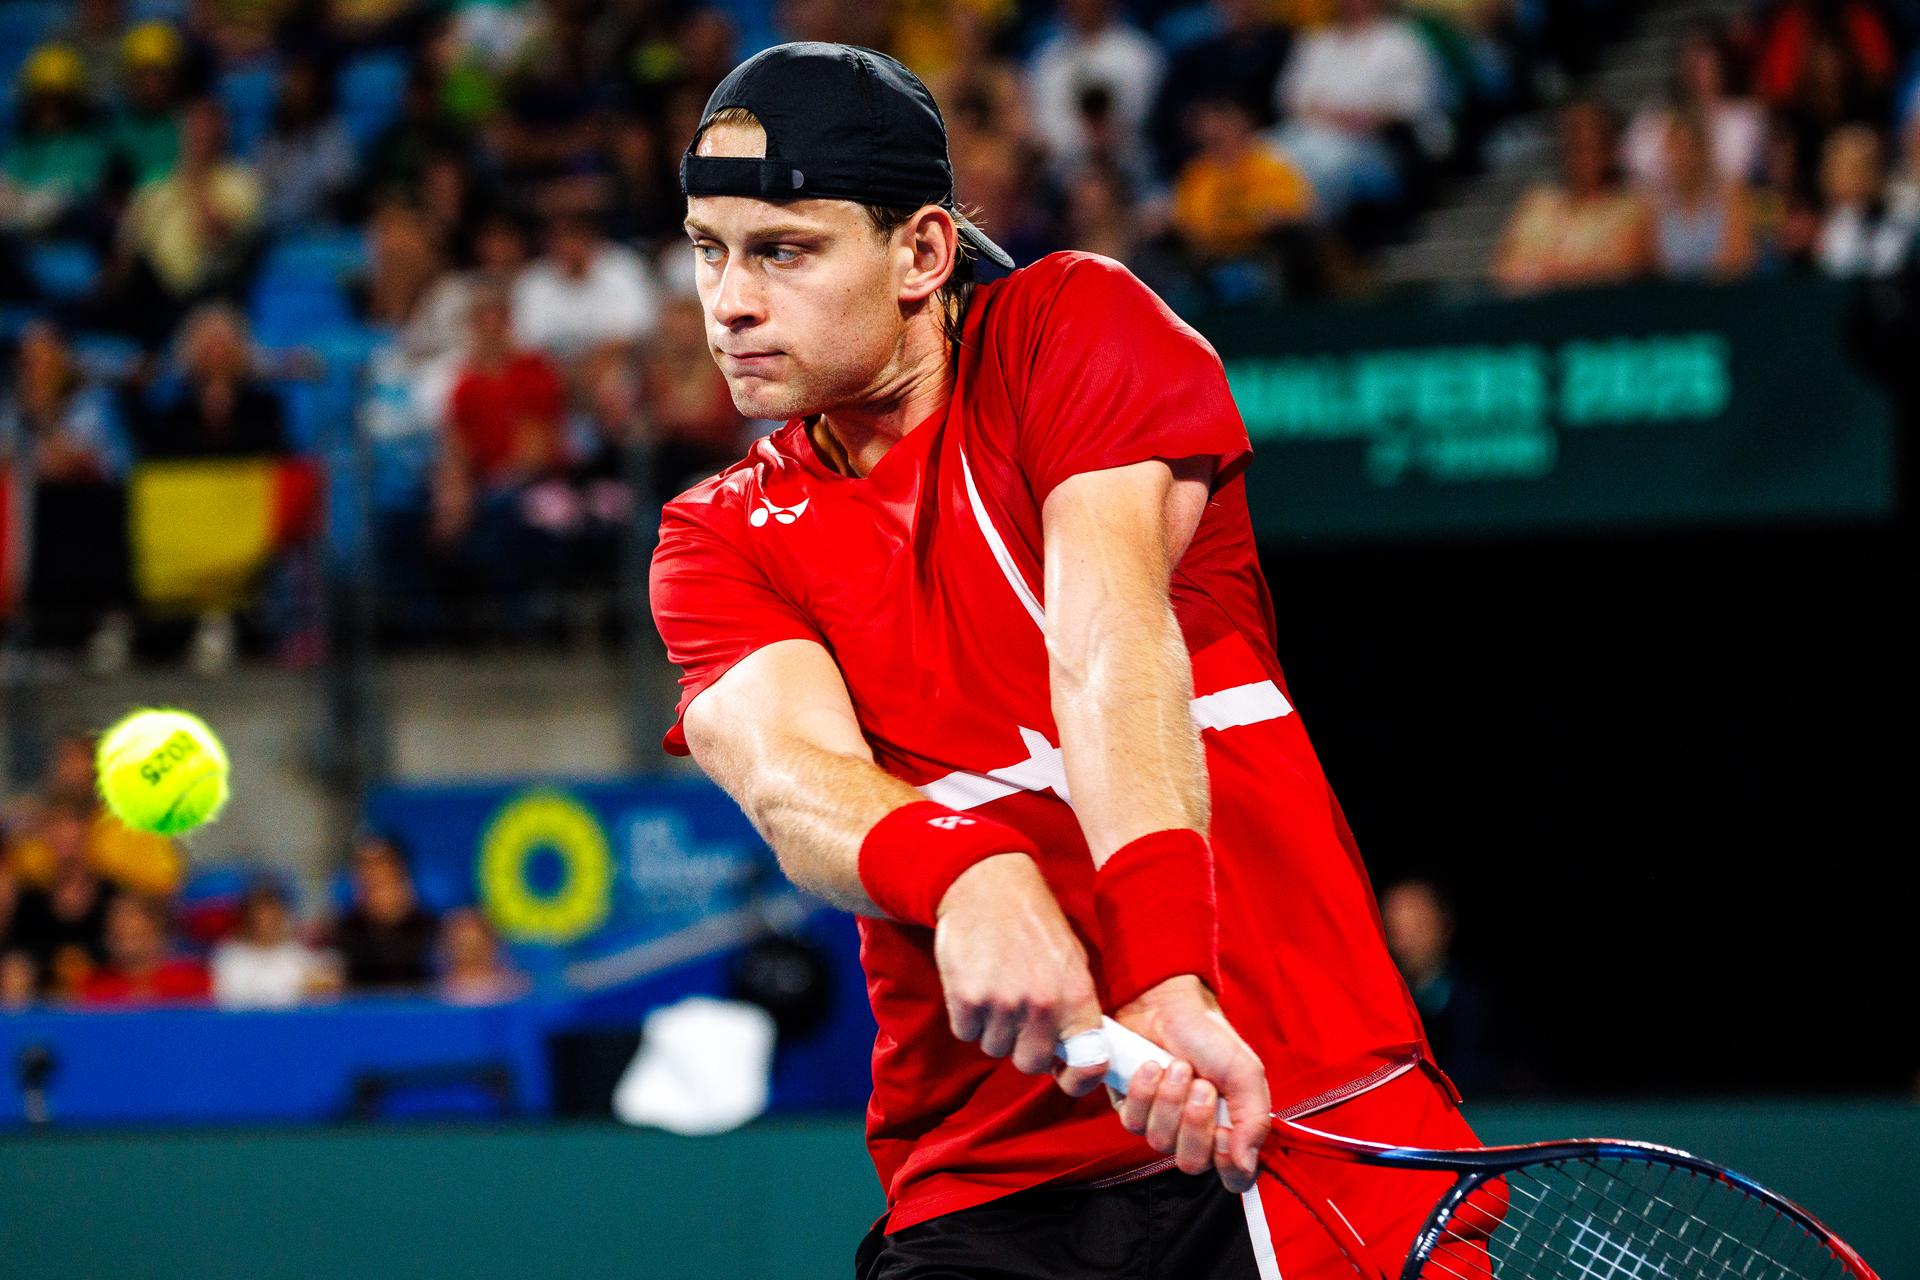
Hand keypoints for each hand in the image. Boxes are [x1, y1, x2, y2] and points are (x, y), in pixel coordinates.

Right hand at [934, 853, 1105, 1087]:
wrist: (988, 885)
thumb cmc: (1034, 925)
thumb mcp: (1073, 962)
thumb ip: (1075, 1010)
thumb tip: (1076, 1056)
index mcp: (1077, 996)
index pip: (1089, 1063)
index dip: (1077, 1077)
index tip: (1063, 1070)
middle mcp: (1043, 1004)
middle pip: (1030, 1064)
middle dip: (1022, 1047)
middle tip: (1018, 1016)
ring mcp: (1003, 1003)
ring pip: (994, 1049)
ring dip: (993, 1028)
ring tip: (996, 988)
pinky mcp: (966, 997)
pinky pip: (966, 1033)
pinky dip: (968, 1017)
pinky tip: (976, 984)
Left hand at [1112, 975, 1269, 1192]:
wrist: (1167, 1005)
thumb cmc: (1209, 1038)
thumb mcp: (1245, 1073)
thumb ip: (1254, 1120)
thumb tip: (1246, 1165)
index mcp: (1229, 1130)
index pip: (1233, 1177)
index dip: (1227, 1163)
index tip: (1224, 1132)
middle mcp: (1194, 1134)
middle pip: (1191, 1163)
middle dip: (1195, 1121)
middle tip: (1201, 1084)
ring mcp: (1160, 1124)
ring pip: (1159, 1142)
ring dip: (1170, 1100)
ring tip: (1177, 1066)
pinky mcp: (1129, 1110)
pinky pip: (1132, 1122)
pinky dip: (1143, 1092)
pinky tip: (1151, 1066)